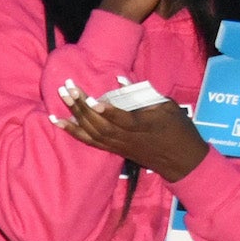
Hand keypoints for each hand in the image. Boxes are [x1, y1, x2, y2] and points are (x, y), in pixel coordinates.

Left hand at [53, 81, 210, 182]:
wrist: (182, 161)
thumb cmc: (178, 129)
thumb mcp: (168, 107)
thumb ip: (144, 94)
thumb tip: (119, 79)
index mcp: (146, 126)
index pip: (123, 120)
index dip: (107, 111)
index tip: (93, 99)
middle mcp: (128, 139)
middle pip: (101, 125)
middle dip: (82, 106)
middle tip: (68, 87)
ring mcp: (119, 146)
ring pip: (93, 133)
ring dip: (74, 115)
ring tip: (62, 96)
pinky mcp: (113, 150)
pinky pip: (90, 142)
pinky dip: (72, 130)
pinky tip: (58, 120)